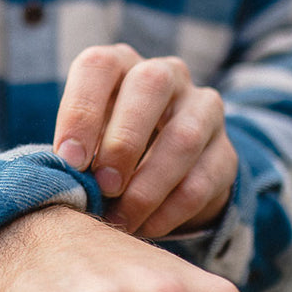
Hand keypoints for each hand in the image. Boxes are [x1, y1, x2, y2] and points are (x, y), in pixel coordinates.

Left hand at [53, 45, 237, 236]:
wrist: (162, 170)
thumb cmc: (104, 149)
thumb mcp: (85, 141)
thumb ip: (75, 153)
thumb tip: (65, 181)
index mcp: (119, 64)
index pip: (99, 66)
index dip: (81, 111)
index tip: (69, 159)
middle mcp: (165, 74)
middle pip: (150, 86)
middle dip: (123, 141)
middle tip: (104, 186)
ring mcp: (202, 108)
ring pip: (184, 136)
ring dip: (149, 185)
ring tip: (122, 217)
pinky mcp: (225, 150)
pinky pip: (204, 178)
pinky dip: (171, 209)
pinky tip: (147, 226)